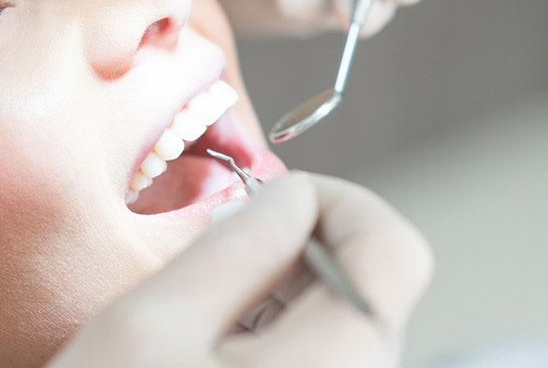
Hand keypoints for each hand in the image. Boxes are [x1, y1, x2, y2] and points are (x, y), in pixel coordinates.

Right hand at [47, 172, 431, 366]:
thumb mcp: (153, 326)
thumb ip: (236, 246)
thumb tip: (288, 196)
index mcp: (343, 364)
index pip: (394, 247)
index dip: (337, 202)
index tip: (271, 201)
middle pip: (367, 292)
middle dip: (297, 254)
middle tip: (214, 259)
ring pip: (339, 336)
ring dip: (279, 306)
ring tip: (197, 326)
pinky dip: (273, 353)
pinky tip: (205, 367)